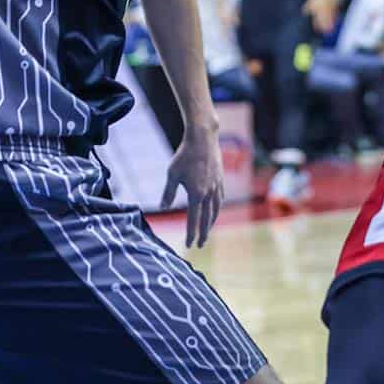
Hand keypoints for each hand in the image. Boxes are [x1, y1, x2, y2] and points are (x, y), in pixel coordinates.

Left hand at [163, 122, 224, 247]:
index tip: (189, 245)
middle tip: (200, 245)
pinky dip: (217, 209)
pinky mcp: (220, 179)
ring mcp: (217, 186)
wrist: (203, 138)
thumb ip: (168, 193)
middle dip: (203, 234)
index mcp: (196, 194)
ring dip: (211, 223)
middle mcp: (208, 193)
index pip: (193, 219)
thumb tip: (163, 208)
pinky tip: (215, 211)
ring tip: (207, 231)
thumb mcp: (172, 174)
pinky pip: (220, 199)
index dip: (191, 233)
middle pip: (207, 219)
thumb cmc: (184, 155)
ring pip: (216, 210)